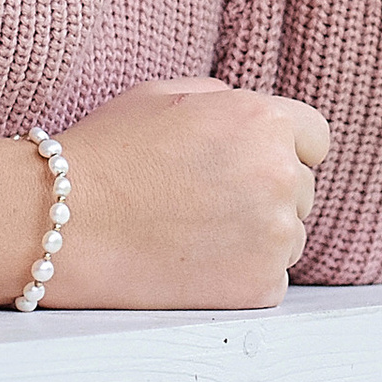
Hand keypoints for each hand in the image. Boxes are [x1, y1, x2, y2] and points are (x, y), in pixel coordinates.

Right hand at [0, 83, 328, 309]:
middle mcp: (281, 175)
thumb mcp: (166, 94)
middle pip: (302, 187)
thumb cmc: (107, 152)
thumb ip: (227, 100)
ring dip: (258, 235)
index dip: (283, 148)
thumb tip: (258, 118)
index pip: (315, 137)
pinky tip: (195, 262)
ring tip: (195, 231)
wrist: (65, 223)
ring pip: (291, 236)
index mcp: (264, 121)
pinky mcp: (260, 287)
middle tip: (206, 200)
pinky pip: (272, 279)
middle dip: (266, 191)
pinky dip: (243, 275)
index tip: (249, 162)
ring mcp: (275, 236)